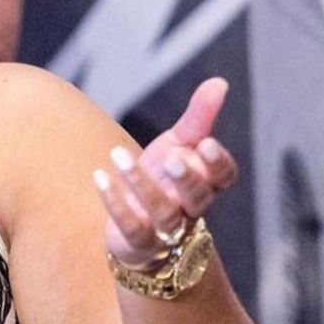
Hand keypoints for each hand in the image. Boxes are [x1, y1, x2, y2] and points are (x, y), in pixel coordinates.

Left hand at [93, 77, 237, 269]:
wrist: (134, 224)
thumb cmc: (163, 178)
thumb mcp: (178, 144)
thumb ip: (198, 117)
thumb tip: (219, 82)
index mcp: (205, 183)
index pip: (224, 177)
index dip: (218, 163)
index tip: (207, 143)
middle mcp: (190, 208)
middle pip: (197, 198)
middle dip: (187, 180)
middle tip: (172, 159)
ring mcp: (166, 228)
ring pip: (163, 213)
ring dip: (141, 184)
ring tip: (118, 154)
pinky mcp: (139, 242)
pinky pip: (131, 227)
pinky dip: (115, 204)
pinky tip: (100, 177)